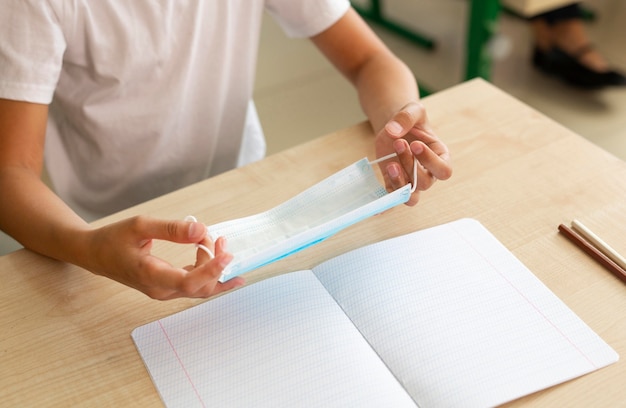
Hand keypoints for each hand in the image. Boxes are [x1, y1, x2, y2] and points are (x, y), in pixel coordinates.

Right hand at [81, 216, 244, 299]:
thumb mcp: (140, 225)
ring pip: (200, 289)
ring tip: (218, 243)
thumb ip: (171, 229)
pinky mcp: (167, 288)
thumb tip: (201, 229)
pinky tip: (220, 260)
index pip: (188, 282)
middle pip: (200, 287)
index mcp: (150, 275)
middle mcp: (159, 290)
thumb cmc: (113, 239)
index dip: (212, 270)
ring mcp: (164, 292)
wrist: (94, 254)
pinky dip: (209, 272)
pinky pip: (195, 286)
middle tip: (218, 238)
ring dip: (215, 269)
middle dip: (216, 264)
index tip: (227, 254)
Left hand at [375, 101, 451, 205]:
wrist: (394, 126)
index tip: (415, 144)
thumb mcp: (412, 110)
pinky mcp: (393, 183)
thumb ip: (405, 117)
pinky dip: (385, 203)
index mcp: (440, 157)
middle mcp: (428, 173)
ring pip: (410, 196)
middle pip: (424, 183)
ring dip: (399, 183)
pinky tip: (377, 204)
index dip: (431, 162)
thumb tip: (393, 131)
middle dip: (410, 165)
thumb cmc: (410, 120)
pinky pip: (392, 199)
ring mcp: (410, 181)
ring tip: (390, 164)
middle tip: (399, 144)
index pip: (444, 170)